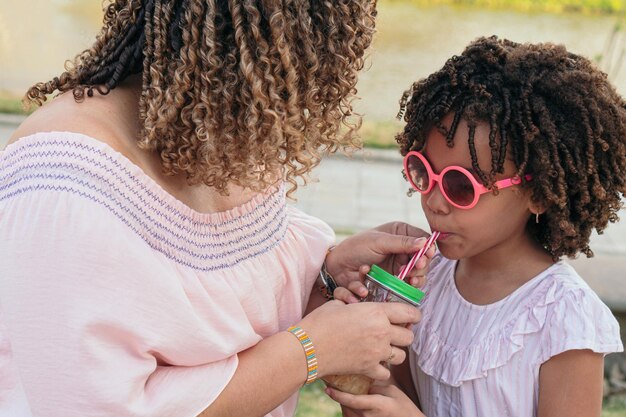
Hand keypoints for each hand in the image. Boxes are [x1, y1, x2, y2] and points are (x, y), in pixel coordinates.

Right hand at [298, 300, 419, 380]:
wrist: (306, 348)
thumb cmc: (319, 322)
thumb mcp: (338, 304)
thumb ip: (356, 304)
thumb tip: (357, 302)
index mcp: (376, 312)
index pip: (409, 313)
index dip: (413, 315)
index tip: (410, 317)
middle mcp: (381, 332)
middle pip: (409, 336)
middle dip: (404, 334)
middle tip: (394, 333)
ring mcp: (376, 352)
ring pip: (401, 356)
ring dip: (395, 352)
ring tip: (384, 350)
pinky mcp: (368, 369)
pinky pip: (386, 373)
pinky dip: (382, 370)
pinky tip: (374, 364)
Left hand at [326, 222, 435, 297]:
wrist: (338, 267)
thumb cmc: (356, 248)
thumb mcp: (379, 241)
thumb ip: (402, 242)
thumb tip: (424, 242)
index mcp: (400, 233)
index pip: (423, 240)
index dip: (428, 249)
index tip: (426, 256)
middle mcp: (402, 250)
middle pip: (423, 260)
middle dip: (421, 266)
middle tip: (414, 270)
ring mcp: (399, 266)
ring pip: (417, 275)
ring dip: (415, 278)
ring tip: (409, 280)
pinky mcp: (394, 281)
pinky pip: (405, 286)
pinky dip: (403, 286)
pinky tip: (397, 283)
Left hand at [327, 382, 424, 416]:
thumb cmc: (403, 407)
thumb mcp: (392, 391)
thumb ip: (376, 383)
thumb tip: (361, 372)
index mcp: (377, 405)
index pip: (353, 401)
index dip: (338, 395)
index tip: (328, 388)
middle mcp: (369, 416)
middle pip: (346, 406)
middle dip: (337, 395)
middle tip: (329, 381)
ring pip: (347, 412)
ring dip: (341, 401)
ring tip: (335, 388)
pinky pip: (351, 416)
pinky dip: (347, 407)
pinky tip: (345, 398)